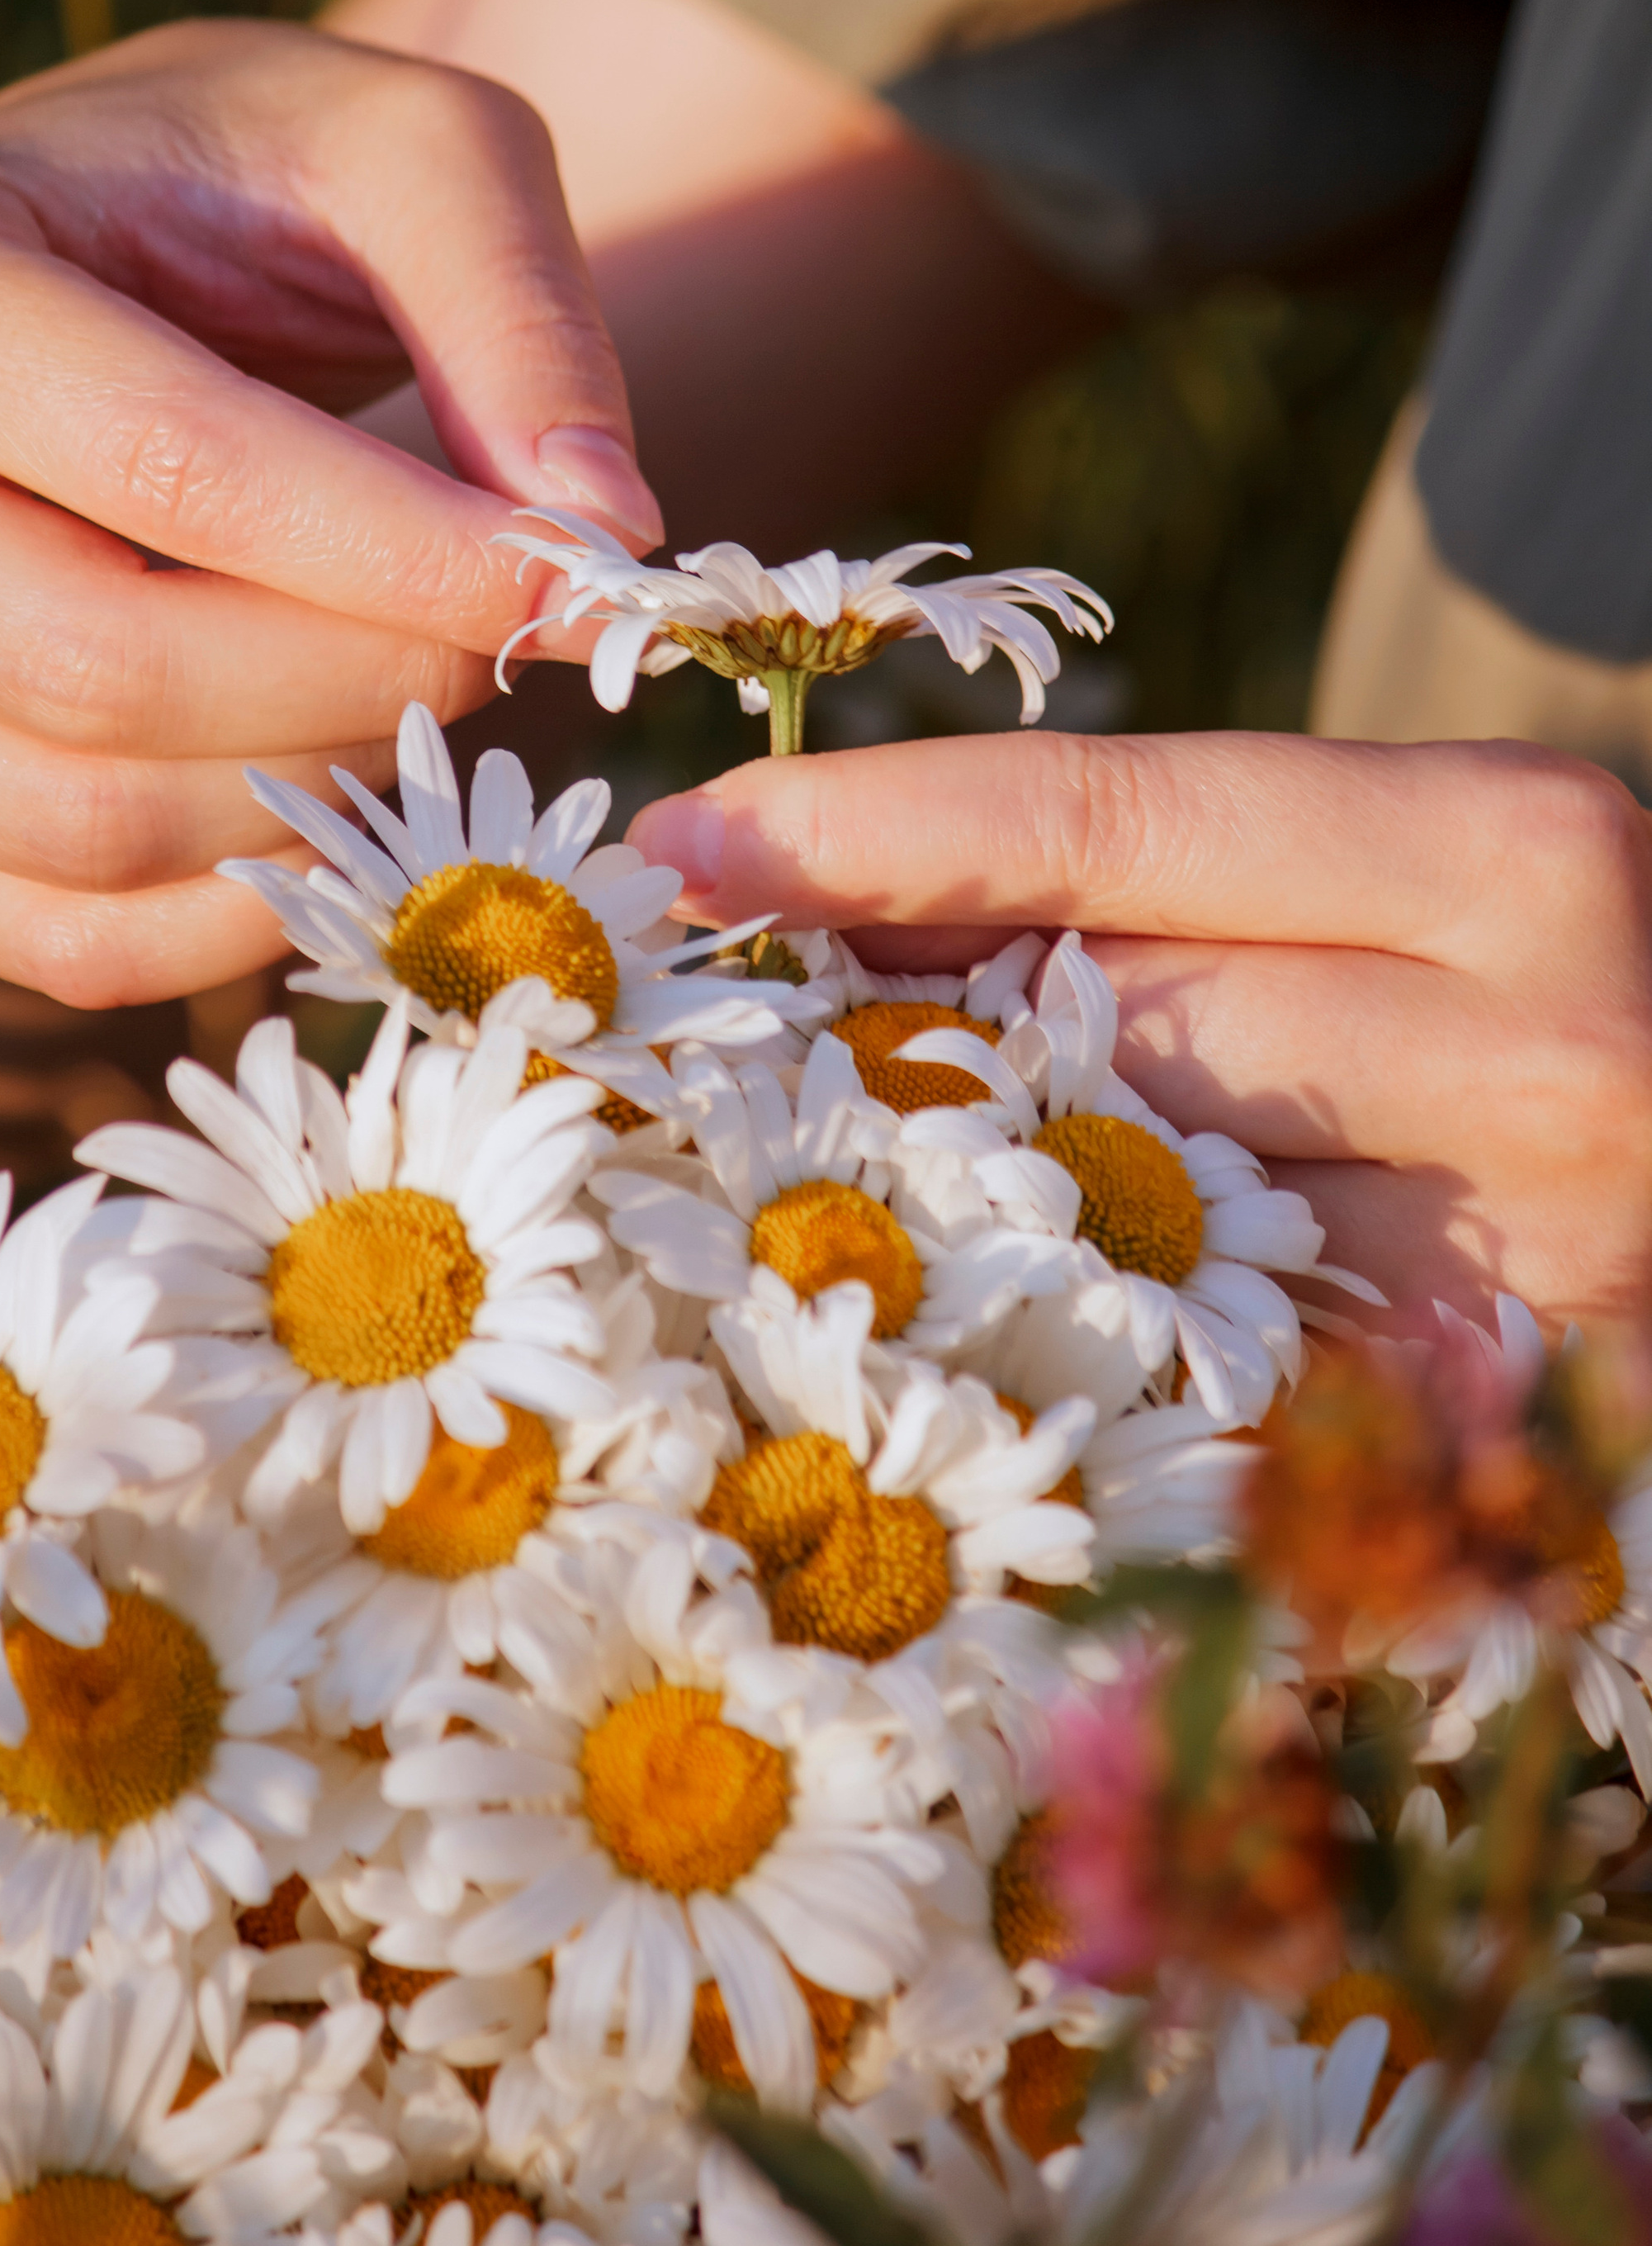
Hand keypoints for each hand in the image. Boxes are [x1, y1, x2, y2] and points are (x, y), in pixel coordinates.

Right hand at [0, 19, 657, 1008]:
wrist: (65, 265)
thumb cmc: (239, 194)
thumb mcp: (409, 154)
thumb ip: (518, 318)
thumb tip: (606, 537)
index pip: (163, 462)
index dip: (394, 552)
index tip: (576, 583)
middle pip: (92, 670)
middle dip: (353, 685)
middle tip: (507, 646)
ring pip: (70, 829)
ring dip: (308, 799)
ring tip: (422, 699)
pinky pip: (52, 937)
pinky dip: (237, 909)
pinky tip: (344, 812)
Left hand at [626, 731, 1651, 1321]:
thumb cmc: (1582, 989)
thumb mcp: (1422, 877)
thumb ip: (1176, 890)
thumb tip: (857, 914)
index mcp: (1502, 852)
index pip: (1112, 817)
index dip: (873, 825)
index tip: (684, 838)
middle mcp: (1534, 1049)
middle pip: (1102, 1016)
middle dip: (878, 1017)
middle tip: (691, 1015)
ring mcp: (1528, 1264)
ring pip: (1138, 1211)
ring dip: (961, 1185)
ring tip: (809, 1156)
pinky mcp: (1493, 1427)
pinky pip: (1225, 1369)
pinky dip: (1090, 1326)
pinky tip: (984, 1301)